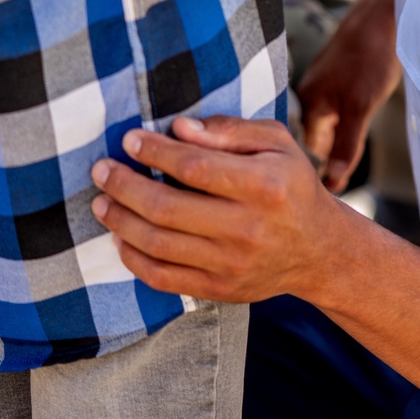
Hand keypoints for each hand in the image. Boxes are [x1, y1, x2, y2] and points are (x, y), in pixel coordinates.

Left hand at [90, 117, 336, 303]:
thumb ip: (230, 130)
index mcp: (263, 185)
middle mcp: (246, 227)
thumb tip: (179, 129)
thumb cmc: (291, 185)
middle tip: (101, 169)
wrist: (318, 249)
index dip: (155, 152)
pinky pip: (162, 277)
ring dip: (120, 220)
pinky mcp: (219, 289)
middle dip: (124, 185)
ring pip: (158, 244)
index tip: (129, 140)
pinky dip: (133, 257)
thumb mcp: (276, 143)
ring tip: (100, 201)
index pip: (194, 166)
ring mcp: (231, 263)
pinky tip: (120, 237)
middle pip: (167, 207)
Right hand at [298, 0, 399, 191]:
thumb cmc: (372, 57)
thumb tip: (333, 184)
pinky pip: (339, 105)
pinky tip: (365, 118)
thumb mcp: (361, 107)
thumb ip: (346, 145)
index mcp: (308, 102)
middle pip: (317, 135)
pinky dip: (349, 117)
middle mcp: (311, 91)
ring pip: (330, 120)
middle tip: (349, 172)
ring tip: (357, 149)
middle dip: (332, 152)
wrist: (386, 11)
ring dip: (343, 134)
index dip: (323, 168)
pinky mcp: (341, 72)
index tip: (337, 187)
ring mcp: (325, 80)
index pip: (308, 149)